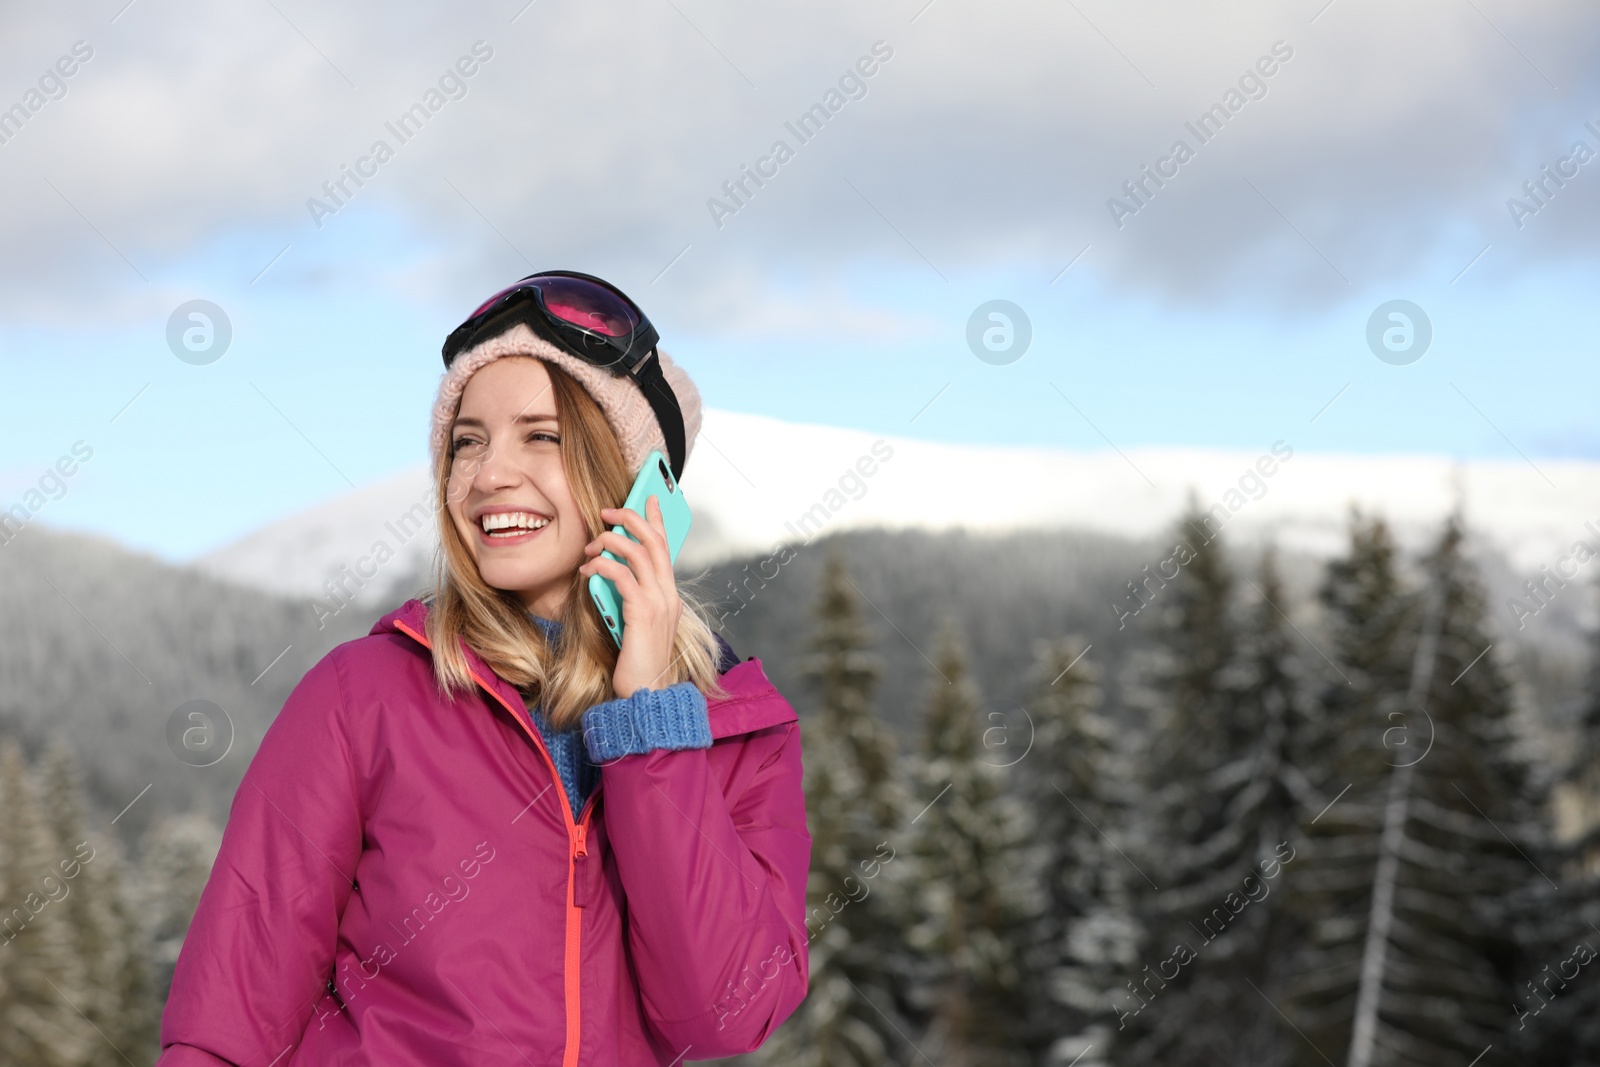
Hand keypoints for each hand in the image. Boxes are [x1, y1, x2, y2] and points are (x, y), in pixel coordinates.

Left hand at [578, 496, 681, 698]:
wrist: (648, 695)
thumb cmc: (637, 664)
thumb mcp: (636, 624)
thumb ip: (630, 598)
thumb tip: (609, 575)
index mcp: (669, 595)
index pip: (666, 547)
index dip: (656, 519)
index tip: (648, 497)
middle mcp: (668, 594)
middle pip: (654, 541)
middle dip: (630, 518)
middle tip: (607, 511)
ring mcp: (659, 603)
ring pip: (637, 552)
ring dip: (610, 542)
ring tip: (590, 546)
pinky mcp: (643, 613)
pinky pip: (621, 576)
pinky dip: (602, 566)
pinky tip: (587, 570)